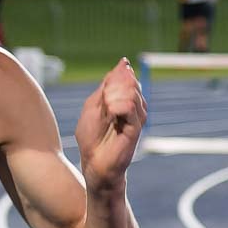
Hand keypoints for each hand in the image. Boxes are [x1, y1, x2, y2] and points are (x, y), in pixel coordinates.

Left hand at [75, 58, 145, 190]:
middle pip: (129, 81)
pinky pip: (130, 106)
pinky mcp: (136, 127)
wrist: (94, 163)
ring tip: (106, 111)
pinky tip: (111, 113)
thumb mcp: (92, 107)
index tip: (105, 85)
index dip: (117, 75)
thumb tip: (122, 64)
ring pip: (131, 92)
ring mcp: (136, 116)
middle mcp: (132, 106)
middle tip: (104, 103)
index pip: (124, 77)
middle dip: (114, 86)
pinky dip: (117, 106)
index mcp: (121, 100)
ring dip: (113, 97)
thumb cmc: (91, 138)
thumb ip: (106, 87)